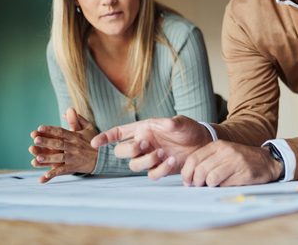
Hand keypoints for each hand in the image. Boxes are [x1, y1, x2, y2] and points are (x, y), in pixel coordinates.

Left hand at [29, 108, 97, 183]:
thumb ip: (77, 119)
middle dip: (47, 142)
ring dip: (48, 158)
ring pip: (59, 158)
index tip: (40, 128)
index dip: (50, 129)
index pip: (61, 132)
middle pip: (58, 143)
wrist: (103, 157)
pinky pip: (62, 170)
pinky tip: (44, 176)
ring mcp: (73, 157)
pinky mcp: (73, 167)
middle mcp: (73, 146)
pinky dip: (54, 173)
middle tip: (36, 140)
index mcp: (75, 136)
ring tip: (38, 158)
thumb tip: (67, 110)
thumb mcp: (88, 128)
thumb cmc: (94, 141)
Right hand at [90, 115, 211, 179]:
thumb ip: (172, 123)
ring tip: (162, 153)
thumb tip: (165, 124)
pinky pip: (151, 174)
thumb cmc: (188, 128)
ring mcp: (150, 157)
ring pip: (134, 165)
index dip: (105, 137)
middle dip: (129, 150)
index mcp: (143, 129)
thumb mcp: (181, 122)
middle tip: (144, 144)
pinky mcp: (159, 168)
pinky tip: (171, 161)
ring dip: (145, 160)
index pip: (119, 133)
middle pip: (122, 152)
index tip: (94, 143)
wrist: (202, 143)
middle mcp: (143, 144)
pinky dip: (159, 169)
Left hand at [181, 141, 282, 186]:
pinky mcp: (243, 172)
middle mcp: (225, 151)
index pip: (193, 159)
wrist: (266, 161)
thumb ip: (206, 161)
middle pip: (200, 170)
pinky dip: (222, 187)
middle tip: (200, 186)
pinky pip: (224, 184)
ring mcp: (235, 161)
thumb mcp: (222, 154)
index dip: (187, 173)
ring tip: (214, 184)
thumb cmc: (240, 160)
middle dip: (197, 182)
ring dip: (209, 186)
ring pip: (210, 178)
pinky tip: (226, 184)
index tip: (188, 181)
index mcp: (217, 145)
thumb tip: (189, 178)